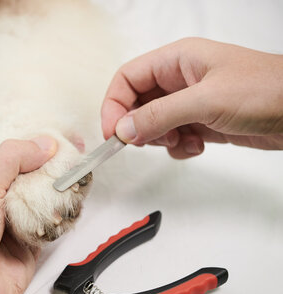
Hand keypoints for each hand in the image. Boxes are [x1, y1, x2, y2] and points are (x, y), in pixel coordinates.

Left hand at [0, 137, 56, 293]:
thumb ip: (10, 160)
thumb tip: (42, 143)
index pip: (1, 156)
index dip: (26, 146)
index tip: (52, 137)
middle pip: (25, 177)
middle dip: (46, 169)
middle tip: (70, 157)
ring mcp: (7, 224)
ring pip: (39, 199)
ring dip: (55, 192)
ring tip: (72, 180)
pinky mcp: (26, 244)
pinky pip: (49, 224)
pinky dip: (59, 216)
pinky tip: (68, 206)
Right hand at [101, 37, 282, 158]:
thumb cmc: (267, 90)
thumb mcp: (206, 101)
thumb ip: (160, 116)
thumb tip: (124, 130)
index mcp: (177, 61)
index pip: (128, 79)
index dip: (114, 105)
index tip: (113, 133)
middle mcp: (180, 80)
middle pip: (137, 103)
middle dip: (138, 126)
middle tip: (146, 142)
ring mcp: (191, 102)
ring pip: (153, 124)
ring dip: (161, 139)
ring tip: (183, 140)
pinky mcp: (202, 122)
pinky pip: (174, 137)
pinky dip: (179, 148)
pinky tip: (199, 146)